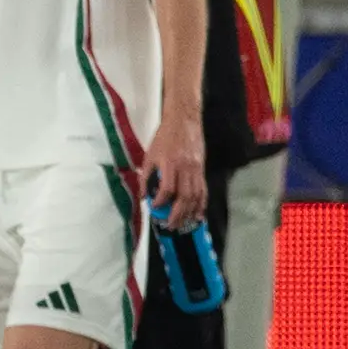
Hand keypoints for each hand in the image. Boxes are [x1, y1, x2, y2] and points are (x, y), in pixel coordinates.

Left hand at [144, 111, 207, 228]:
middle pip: (184, 197)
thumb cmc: (164, 138)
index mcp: (170, 164)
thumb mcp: (150, 155)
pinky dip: (201, 205)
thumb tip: (144, 196)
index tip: (154, 208)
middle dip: (177, 214)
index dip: (161, 201)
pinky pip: (203, 191)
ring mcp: (196, 170)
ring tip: (182, 224)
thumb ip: (146, 176)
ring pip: (196, 196)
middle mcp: (185, 168)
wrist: (184, 122)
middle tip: (170, 226)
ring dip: (189, 213)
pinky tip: (198, 215)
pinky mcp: (202, 170)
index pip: (168, 188)